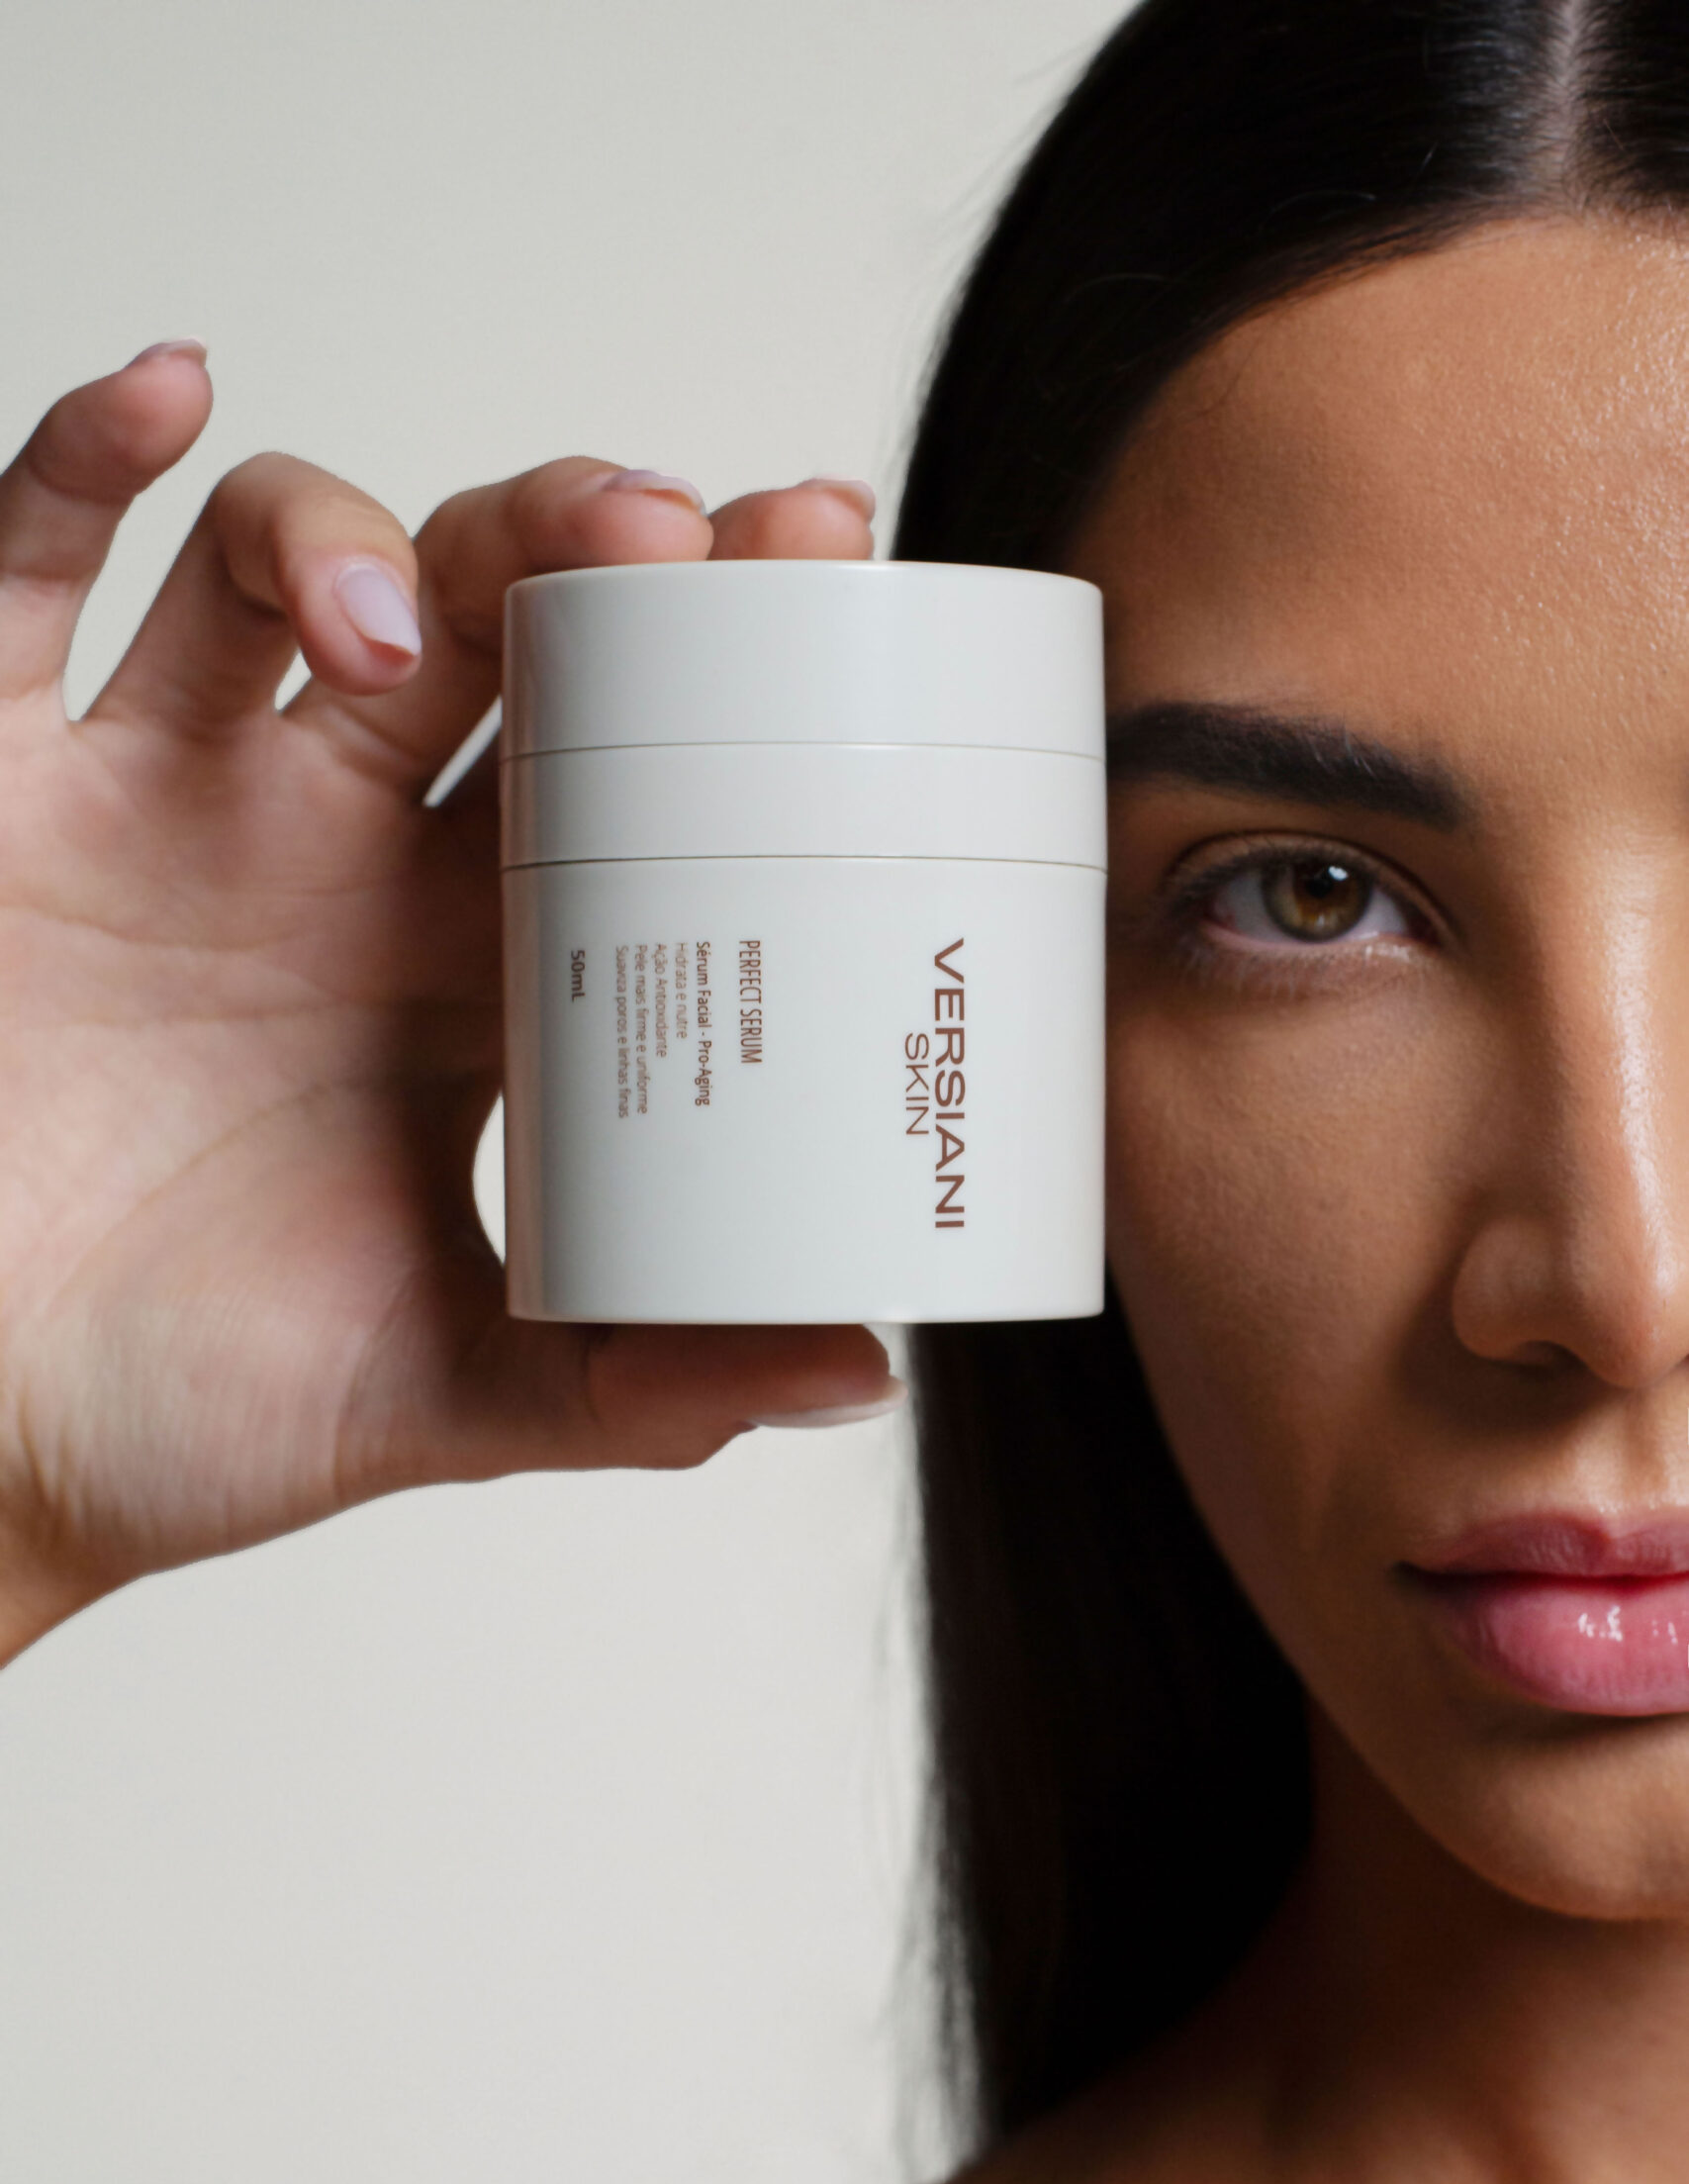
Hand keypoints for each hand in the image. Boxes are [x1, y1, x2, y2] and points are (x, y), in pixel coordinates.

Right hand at [0, 343, 895, 1656]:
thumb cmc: (190, 1405)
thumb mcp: (449, 1392)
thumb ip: (645, 1382)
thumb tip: (865, 1374)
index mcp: (468, 970)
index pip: (625, 762)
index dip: (721, 652)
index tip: (824, 563)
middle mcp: (336, 857)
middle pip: (485, 626)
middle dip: (577, 548)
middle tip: (668, 535)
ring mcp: (171, 804)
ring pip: (282, 569)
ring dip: (354, 535)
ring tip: (390, 631)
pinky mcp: (10, 792)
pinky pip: (30, 580)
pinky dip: (83, 468)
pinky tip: (171, 400)